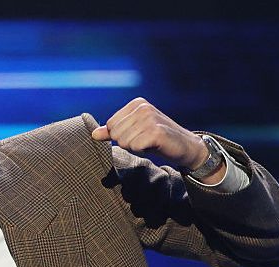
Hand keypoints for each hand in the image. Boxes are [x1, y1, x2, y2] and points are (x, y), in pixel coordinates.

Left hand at [91, 97, 209, 170]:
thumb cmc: (157, 140)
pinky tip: (155, 146)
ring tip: (150, 143)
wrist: (185, 147)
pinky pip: (135, 147)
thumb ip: (113, 131)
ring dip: (136, 147)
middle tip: (145, 140)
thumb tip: (93, 134)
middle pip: (116, 134)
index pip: (111, 125)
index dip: (122, 136)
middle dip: (128, 142)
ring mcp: (150, 118)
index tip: (139, 135)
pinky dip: (143, 151)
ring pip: (124, 141)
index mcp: (137, 103)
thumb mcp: (133, 132)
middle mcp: (143, 107)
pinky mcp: (156, 131)